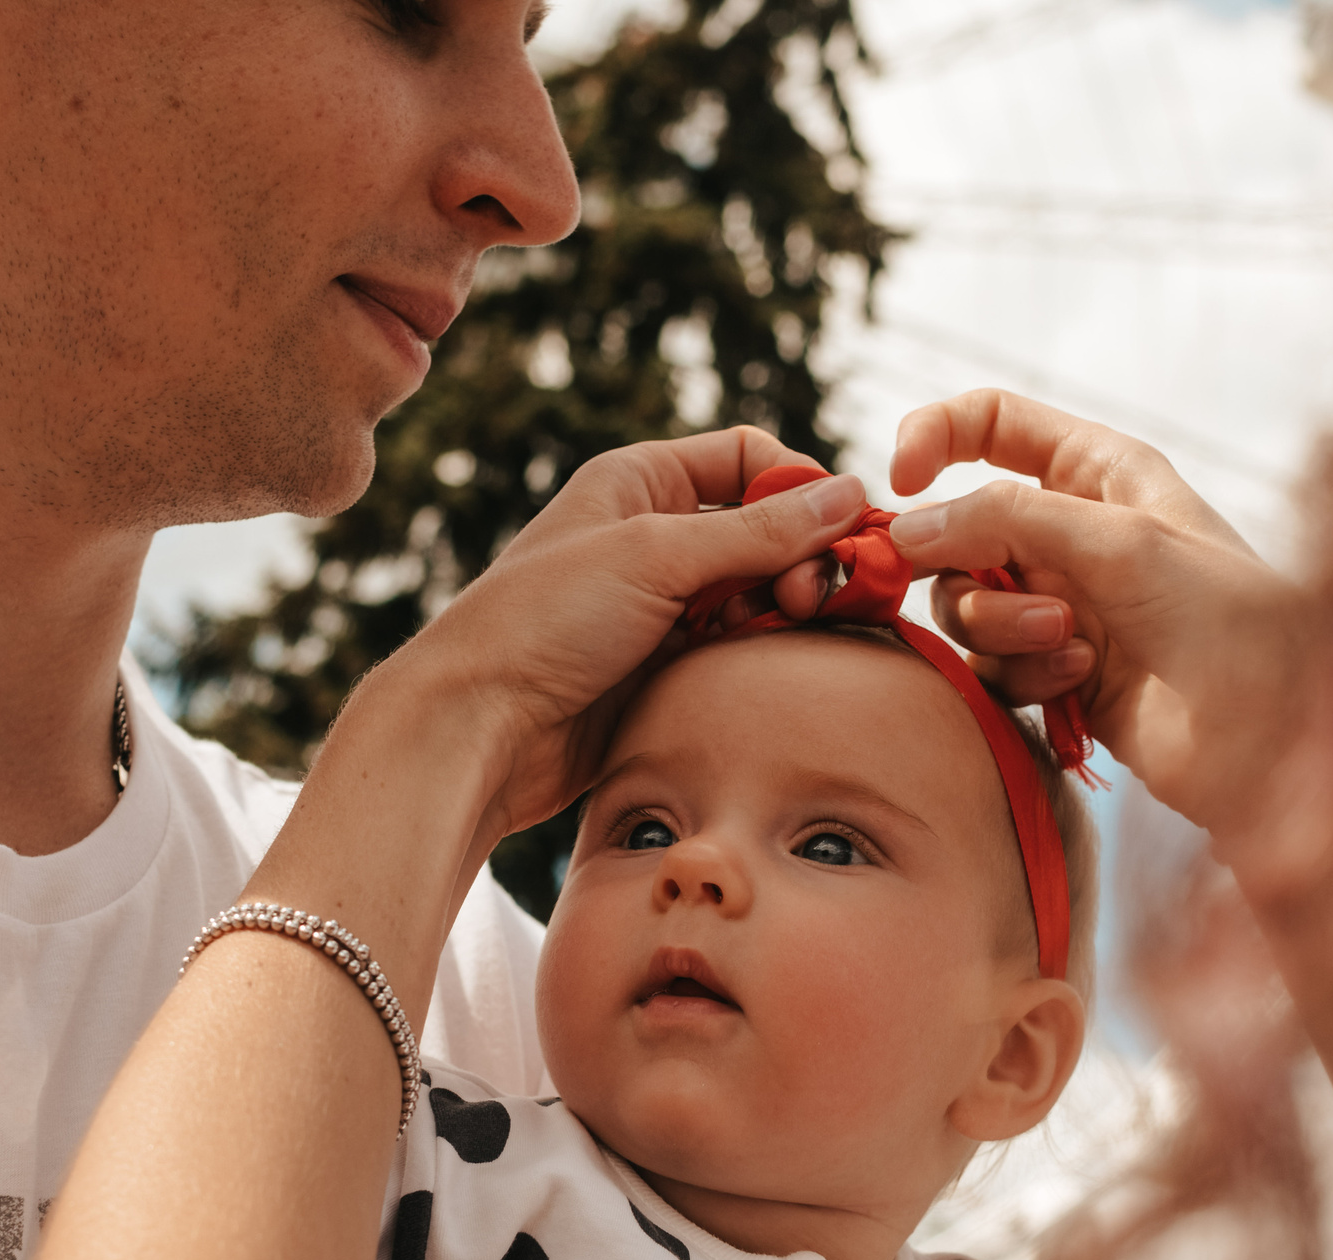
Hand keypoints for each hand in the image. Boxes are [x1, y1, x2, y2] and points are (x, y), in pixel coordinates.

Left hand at [372, 425, 870, 841]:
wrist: (480, 728)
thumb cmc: (544, 622)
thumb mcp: (656, 556)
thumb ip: (759, 530)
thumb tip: (852, 493)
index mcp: (639, 483)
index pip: (748, 459)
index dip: (802, 487)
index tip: (848, 528)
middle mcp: (652, 537)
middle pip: (764, 530)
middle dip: (803, 557)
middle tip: (813, 597)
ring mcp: (661, 605)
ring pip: (758, 592)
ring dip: (787, 607)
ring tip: (790, 628)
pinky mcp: (666, 669)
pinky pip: (739, 649)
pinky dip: (766, 652)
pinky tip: (773, 667)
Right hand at [884, 390, 1332, 845]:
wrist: (1273, 737)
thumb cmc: (1228, 619)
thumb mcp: (1121, 542)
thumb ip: (1006, 520)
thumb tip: (907, 530)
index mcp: (1100, 472)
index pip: (991, 423)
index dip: (934, 437)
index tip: (901, 482)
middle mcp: (1072, 532)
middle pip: (958, 528)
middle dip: (968, 564)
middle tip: (1005, 594)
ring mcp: (1060, 604)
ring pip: (966, 603)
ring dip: (1005, 625)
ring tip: (1073, 641)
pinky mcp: (1054, 673)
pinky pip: (991, 664)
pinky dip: (1026, 672)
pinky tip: (1084, 680)